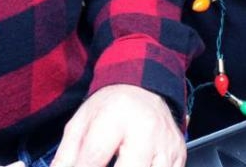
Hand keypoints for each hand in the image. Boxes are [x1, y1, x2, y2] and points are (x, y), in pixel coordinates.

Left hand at [51, 84, 184, 166]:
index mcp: (116, 116)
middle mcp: (146, 130)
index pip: (95, 156)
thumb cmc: (110, 107)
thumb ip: (66, 155)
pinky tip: (135, 166)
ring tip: (118, 164)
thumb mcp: (81, 122)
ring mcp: (166, 145)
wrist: (145, 86)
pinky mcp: (180, 156)